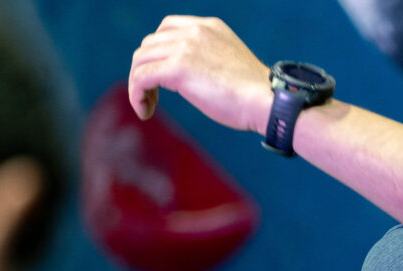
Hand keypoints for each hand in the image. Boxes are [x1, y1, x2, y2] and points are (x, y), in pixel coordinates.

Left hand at [129, 16, 274, 132]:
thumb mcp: (228, 61)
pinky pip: (141, 78)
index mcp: (208, 26)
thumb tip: (187, 76)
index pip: (166, 28)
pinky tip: (145, 111)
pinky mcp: (177, 68)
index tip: (161, 76)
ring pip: (140, 61)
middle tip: (153, 96)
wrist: (266, 100)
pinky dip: (136, 95)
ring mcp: (184, 47)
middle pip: (148, 45)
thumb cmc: (252, 92)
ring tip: (148, 106)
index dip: (157, 52)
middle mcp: (194, 31)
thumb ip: (206, 58)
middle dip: (144, 70)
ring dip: (138, 85)